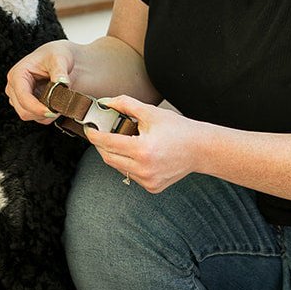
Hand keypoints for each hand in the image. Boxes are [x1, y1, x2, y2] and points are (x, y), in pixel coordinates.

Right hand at [5, 41, 75, 123]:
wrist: (65, 61)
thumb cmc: (57, 55)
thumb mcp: (60, 58)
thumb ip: (60, 71)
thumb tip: (62, 82)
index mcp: (18, 74)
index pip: (23, 98)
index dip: (37, 108)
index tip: (52, 111)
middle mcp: (15, 88)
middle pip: (24, 111)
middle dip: (43, 112)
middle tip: (61, 106)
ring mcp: (21, 98)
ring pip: (31, 116)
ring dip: (47, 114)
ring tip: (60, 101)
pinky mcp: (29, 105)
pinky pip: (38, 118)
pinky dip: (49, 115)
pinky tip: (57, 103)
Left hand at [85, 95, 204, 192]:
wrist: (200, 149)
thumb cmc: (179, 130)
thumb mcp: (151, 113)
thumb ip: (126, 105)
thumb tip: (107, 102)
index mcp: (142, 149)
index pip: (108, 142)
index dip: (95, 134)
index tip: (89, 128)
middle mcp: (144, 168)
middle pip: (108, 157)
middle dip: (101, 145)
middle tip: (101, 133)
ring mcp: (148, 180)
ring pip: (119, 168)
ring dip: (115, 155)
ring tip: (123, 142)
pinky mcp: (152, 187)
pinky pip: (131, 175)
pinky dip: (129, 165)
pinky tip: (138, 155)